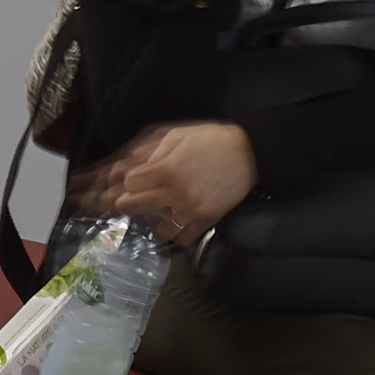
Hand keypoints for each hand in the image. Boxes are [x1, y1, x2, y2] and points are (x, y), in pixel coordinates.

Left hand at [84, 121, 253, 238]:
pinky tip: (173, 221)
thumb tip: (128, 165)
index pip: (131, 183)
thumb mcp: (177, 136)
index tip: (133, 179)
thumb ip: (150, 150)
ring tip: (155, 211)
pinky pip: (182, 238)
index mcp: (168, 168)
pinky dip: (175, 232)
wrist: (248, 153)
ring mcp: (193, 210)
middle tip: (128, 199)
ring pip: (159, 228)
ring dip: (152, 221)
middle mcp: (177, 193)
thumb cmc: (210, 140)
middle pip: (136, 205)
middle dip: (127, 202)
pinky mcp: (207, 221)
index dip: (129, 180)